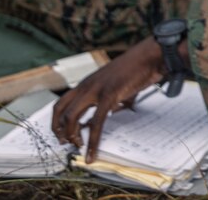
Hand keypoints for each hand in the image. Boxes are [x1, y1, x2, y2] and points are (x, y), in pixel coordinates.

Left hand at [51, 37, 165, 162]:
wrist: (150, 55)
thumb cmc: (137, 67)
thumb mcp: (117, 84)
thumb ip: (112, 98)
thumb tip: (116, 110)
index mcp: (87, 83)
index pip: (61, 103)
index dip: (57, 122)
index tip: (63, 135)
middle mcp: (87, 86)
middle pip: (60, 110)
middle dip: (59, 130)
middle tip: (66, 143)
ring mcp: (96, 90)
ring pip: (71, 117)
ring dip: (72, 135)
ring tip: (79, 146)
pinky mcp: (109, 96)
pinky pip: (96, 122)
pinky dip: (92, 141)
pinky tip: (92, 153)